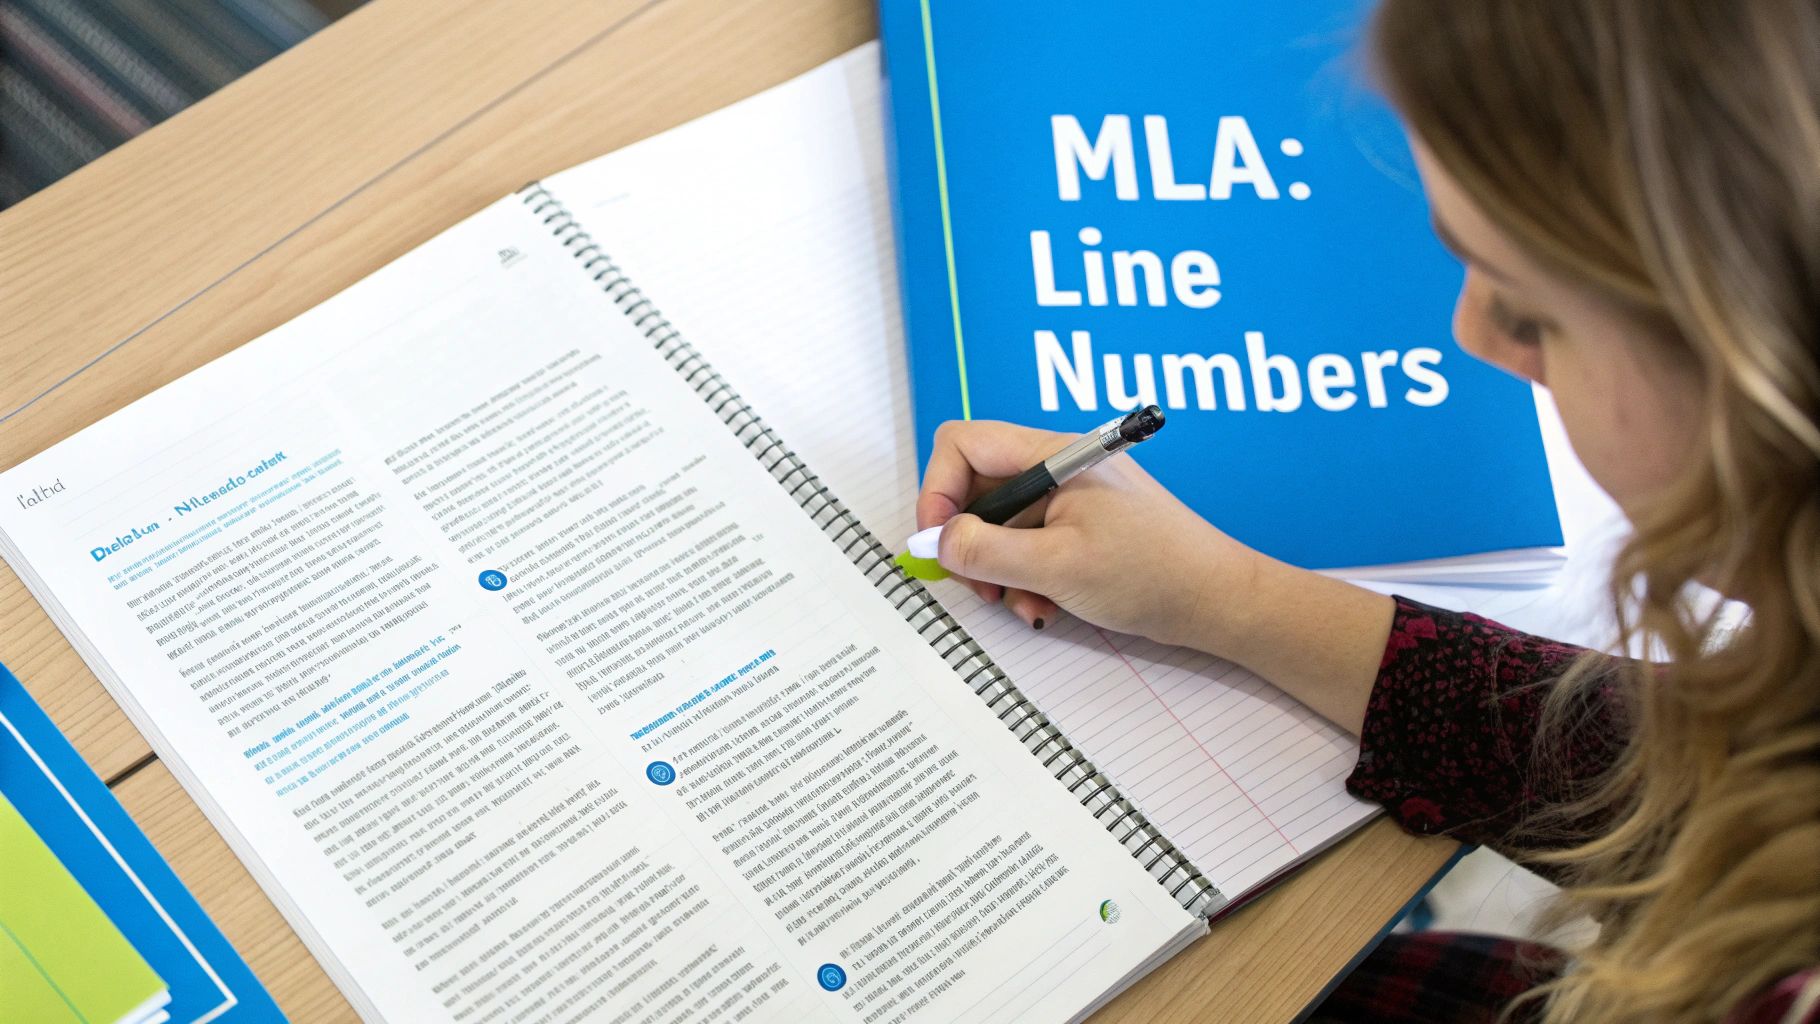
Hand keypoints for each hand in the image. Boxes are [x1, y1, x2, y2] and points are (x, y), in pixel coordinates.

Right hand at [915, 419, 1267, 652]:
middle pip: (977, 487)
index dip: (939, 490)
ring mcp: (1069, 499)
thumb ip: (987, 552)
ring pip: (1000, 524)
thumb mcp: (1057, 566)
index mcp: (1053, 455)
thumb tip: (936, 542)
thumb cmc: (1155, 572)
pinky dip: (1026, 578)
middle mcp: (1057, 468)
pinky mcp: (1079, 530)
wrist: (1219, 600)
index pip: (963, 444)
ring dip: (999, 569)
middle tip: (980, 583)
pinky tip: (1047, 605)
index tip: (939, 541)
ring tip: (1024, 602)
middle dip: (969, 540)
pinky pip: (1028, 546)